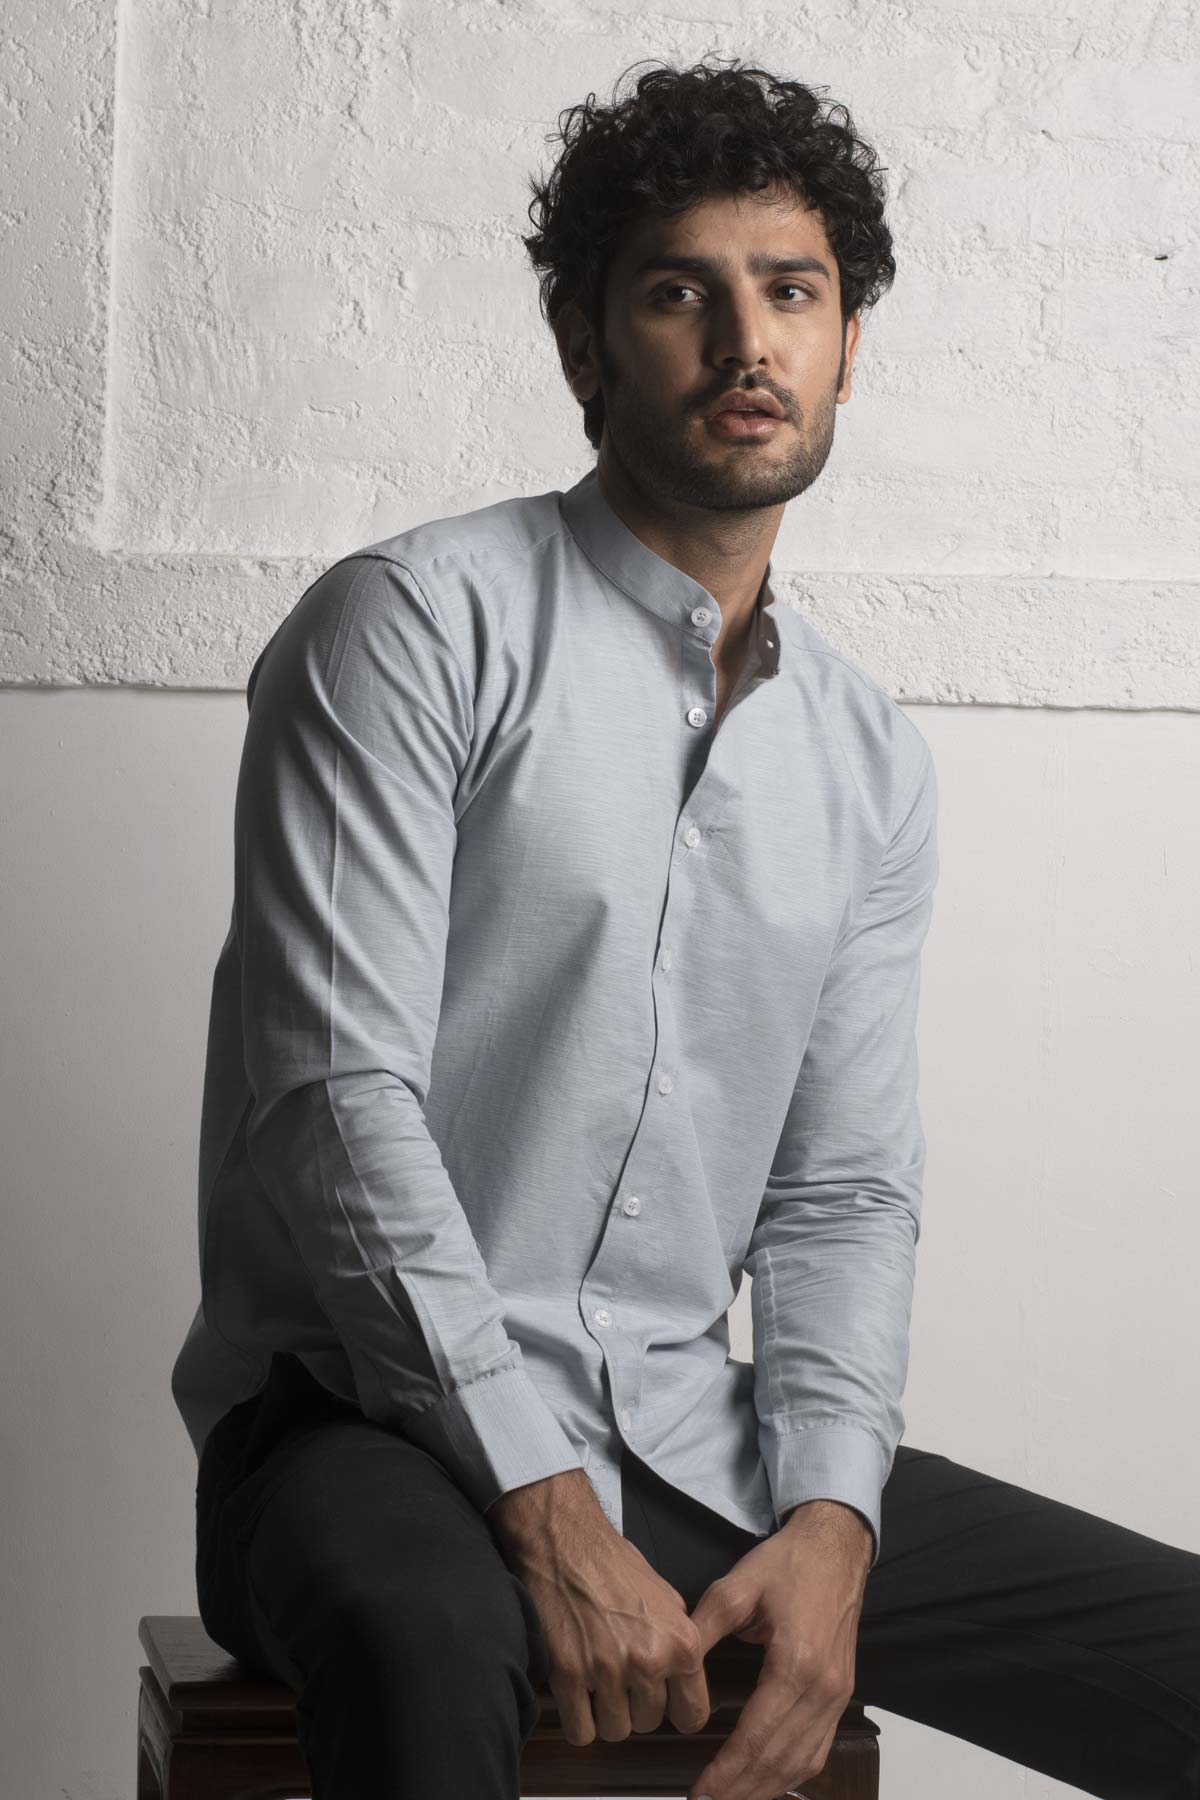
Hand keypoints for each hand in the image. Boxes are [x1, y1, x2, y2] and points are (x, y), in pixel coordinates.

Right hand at [491, 1473, 711, 1745]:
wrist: (566, 1542)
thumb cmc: (614, 1564)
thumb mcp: (667, 1599)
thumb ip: (679, 1643)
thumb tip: (685, 1678)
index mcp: (681, 1643)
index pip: (693, 1716)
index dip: (675, 1711)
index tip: (662, 1703)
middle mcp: (649, 1660)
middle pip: (648, 1724)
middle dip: (634, 1706)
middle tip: (619, 1676)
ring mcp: (608, 1670)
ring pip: (614, 1731)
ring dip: (604, 1713)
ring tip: (596, 1680)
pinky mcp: (568, 1675)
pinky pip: (580, 1732)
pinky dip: (576, 1720)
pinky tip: (575, 1692)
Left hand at [684, 1500, 871, 1799]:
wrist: (835, 1548)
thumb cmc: (788, 1563)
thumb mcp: (737, 1586)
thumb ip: (703, 1628)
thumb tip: (671, 1664)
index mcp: (796, 1664)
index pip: (757, 1736)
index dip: (726, 1772)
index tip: (699, 1793)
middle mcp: (823, 1689)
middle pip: (780, 1759)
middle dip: (741, 1790)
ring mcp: (837, 1695)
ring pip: (803, 1762)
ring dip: (766, 1789)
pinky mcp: (842, 1695)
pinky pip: (819, 1749)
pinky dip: (791, 1774)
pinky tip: (767, 1782)